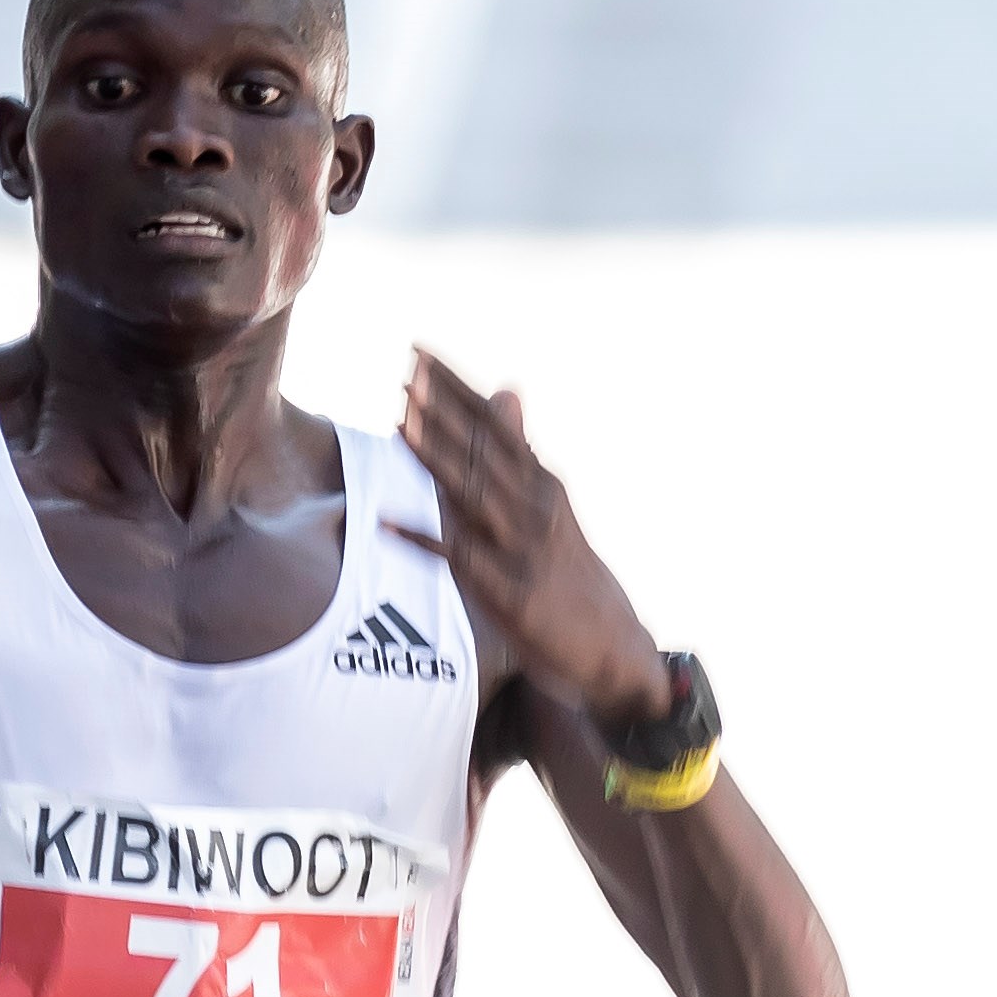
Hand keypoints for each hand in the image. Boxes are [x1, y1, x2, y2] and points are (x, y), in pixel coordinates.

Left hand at [393, 350, 667, 727]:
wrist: (610, 643)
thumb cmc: (567, 569)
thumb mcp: (547, 503)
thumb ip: (517, 450)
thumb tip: (504, 388)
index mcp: (540, 482)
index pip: (493, 424)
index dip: (455, 389)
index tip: (418, 352)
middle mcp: (534, 506)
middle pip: (482, 450)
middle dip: (444, 410)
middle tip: (408, 371)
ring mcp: (521, 547)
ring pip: (472, 494)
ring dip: (434, 457)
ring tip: (399, 421)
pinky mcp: (507, 590)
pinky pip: (458, 559)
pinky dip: (422, 540)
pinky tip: (385, 523)